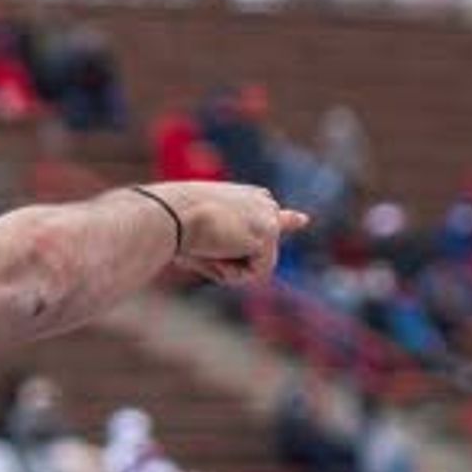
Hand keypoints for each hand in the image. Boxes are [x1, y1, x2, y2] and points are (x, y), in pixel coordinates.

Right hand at [148, 181, 293, 286]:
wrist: (170, 213)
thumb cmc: (174, 222)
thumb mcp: (201, 230)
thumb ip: (230, 245)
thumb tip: (259, 254)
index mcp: (246, 197)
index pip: (270, 214)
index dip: (284, 221)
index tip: (302, 219)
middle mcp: (263, 202)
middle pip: (261, 253)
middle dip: (235, 261)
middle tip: (204, 241)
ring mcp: (269, 216)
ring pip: (257, 266)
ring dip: (229, 267)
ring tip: (207, 243)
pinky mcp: (268, 232)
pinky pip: (255, 274)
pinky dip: (232, 272)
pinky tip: (217, 249)